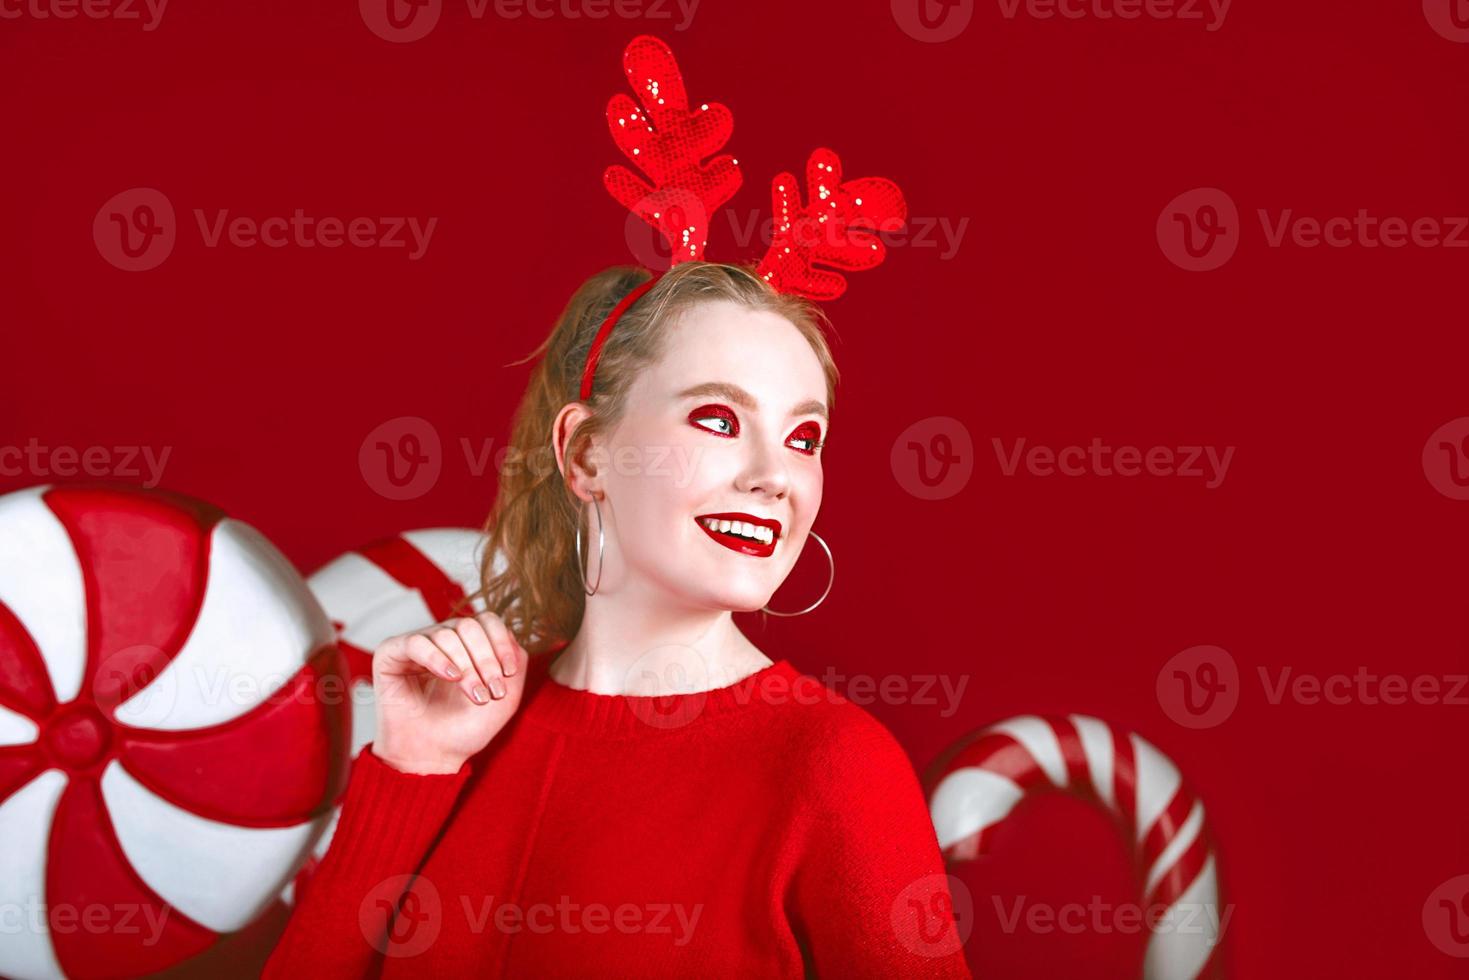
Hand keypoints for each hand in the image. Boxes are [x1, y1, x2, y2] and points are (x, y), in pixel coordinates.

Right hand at [369, 611, 528, 774]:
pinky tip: (451, 677)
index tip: (509, 673)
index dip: (501, 643)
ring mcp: (415, 645)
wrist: (434, 757)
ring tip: (475, 696)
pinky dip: (437, 658)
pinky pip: (416, 643)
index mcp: (467, 644)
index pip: (486, 621)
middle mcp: (441, 639)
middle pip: (469, 626)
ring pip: (446, 635)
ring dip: (467, 667)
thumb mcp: (507, 695)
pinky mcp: (390, 655)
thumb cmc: (466, 728)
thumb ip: (516, 659)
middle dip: (485, 659)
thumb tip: (510, 633)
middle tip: (492, 691)